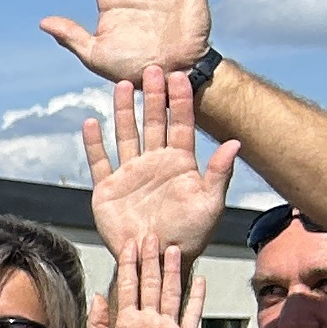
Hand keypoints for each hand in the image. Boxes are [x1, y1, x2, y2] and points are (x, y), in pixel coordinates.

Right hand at [81, 65, 237, 269]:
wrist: (158, 259)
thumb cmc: (190, 235)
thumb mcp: (211, 204)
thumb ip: (219, 173)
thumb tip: (235, 143)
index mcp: (181, 164)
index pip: (181, 125)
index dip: (180, 101)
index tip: (180, 75)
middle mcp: (155, 163)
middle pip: (153, 123)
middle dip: (152, 96)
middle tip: (151, 68)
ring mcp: (130, 174)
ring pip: (126, 135)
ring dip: (123, 111)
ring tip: (121, 86)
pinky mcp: (108, 189)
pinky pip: (100, 162)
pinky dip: (94, 144)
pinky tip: (91, 124)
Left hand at [85, 241, 208, 327]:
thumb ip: (97, 323)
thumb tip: (98, 295)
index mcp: (126, 323)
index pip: (128, 287)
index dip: (128, 265)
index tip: (129, 244)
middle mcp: (147, 321)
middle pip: (150, 284)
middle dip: (150, 260)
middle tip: (151, 235)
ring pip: (171, 293)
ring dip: (172, 271)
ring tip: (172, 249)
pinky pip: (191, 315)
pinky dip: (196, 297)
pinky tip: (199, 279)